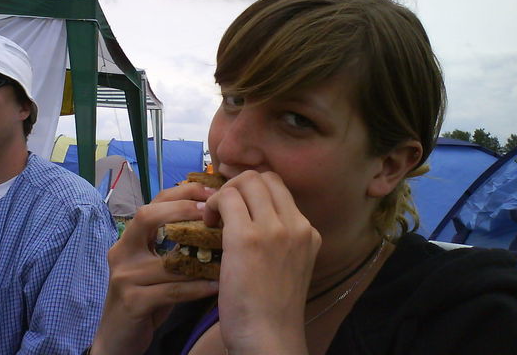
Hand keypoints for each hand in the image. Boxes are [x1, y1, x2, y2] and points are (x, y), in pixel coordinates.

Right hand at [92, 183, 219, 354]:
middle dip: (181, 208)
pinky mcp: (132, 302)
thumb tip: (212, 222)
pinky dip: (197, 287)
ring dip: (200, 255)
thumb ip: (173, 245)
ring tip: (227, 248)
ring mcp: (124, 276)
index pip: (153, 203)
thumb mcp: (156, 267)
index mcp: (129, 239)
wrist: (118, 338)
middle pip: (147, 216)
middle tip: (211, 210)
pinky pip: (172, 290)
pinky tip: (217, 285)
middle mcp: (122, 252)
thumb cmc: (145, 298)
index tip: (209, 191)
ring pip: (167, 258)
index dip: (181, 193)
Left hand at [203, 171, 320, 353]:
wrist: (269, 337)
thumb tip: (250, 215)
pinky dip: (214, 205)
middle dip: (238, 186)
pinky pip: (227, 199)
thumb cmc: (272, 308)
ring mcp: (274, 229)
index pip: (279, 186)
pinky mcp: (247, 237)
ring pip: (246, 182)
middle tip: (224, 209)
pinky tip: (209, 224)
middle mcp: (296, 225)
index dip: (253, 189)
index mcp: (308, 231)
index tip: (238, 205)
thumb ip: (279, 238)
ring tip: (216, 217)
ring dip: (225, 193)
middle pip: (263, 178)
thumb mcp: (290, 265)